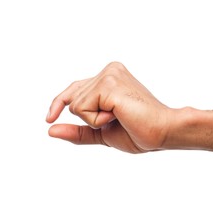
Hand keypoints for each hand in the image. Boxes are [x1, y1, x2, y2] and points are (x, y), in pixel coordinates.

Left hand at [46, 62, 172, 152]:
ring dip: (95, 121)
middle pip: (72, 98)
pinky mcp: (109, 84)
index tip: (50, 118)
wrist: (163, 132)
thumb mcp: (102, 133)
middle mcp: (109, 71)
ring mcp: (109, 74)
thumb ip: (78, 131)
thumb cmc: (140, 132)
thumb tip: (50, 130)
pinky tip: (118, 115)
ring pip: (76, 104)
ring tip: (121, 117)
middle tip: (117, 119)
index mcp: (110, 77)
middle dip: (88, 118)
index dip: (59, 102)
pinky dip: (97, 120)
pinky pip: (82, 108)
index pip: (75, 88)